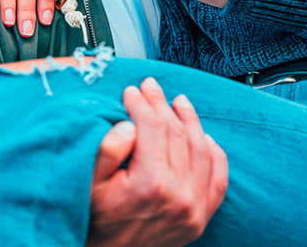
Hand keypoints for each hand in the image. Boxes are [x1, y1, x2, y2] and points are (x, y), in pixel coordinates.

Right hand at [87, 77, 227, 246]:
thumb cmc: (95, 219)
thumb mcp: (89, 183)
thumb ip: (108, 149)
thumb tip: (131, 123)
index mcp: (150, 185)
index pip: (153, 127)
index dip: (142, 104)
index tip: (132, 91)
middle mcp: (179, 197)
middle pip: (177, 133)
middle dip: (161, 105)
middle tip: (151, 87)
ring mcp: (195, 209)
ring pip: (200, 149)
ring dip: (190, 120)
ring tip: (178, 101)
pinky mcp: (201, 218)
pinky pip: (218, 177)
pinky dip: (214, 152)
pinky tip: (204, 135)